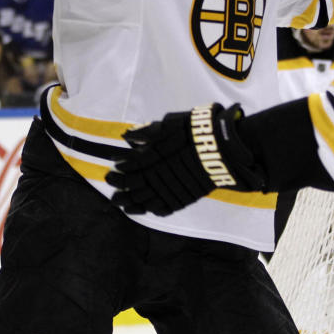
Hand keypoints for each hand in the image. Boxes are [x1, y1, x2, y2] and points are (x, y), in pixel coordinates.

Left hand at [106, 104, 265, 216]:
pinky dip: (151, 210)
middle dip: (120, 186)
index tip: (113, 167)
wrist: (223, 147)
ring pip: (145, 199)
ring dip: (131, 202)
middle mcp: (160, 174)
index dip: (120, 167)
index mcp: (155, 155)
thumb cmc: (197, 131)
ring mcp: (172, 188)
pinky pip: (164, 208)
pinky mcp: (184, 197)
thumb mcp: (170, 123)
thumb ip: (148, 132)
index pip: (131, 165)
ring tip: (120, 204)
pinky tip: (143, 210)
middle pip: (135, 184)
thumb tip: (127, 136)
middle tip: (110, 186)